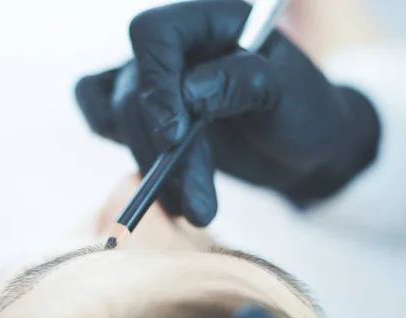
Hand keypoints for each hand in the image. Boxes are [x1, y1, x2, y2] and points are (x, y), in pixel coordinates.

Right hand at [75, 0, 379, 226]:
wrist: (302, 148)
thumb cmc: (304, 112)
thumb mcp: (289, 94)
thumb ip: (243, 82)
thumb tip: (189, 92)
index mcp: (212, 20)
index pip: (155, 35)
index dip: (156, 85)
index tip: (174, 138)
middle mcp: (177, 45)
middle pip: (136, 90)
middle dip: (163, 153)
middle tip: (199, 207)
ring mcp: (156, 80)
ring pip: (121, 118)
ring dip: (151, 170)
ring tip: (194, 209)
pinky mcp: (145, 113)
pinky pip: (101, 117)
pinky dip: (120, 146)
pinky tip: (156, 181)